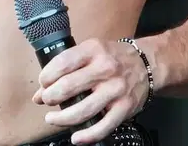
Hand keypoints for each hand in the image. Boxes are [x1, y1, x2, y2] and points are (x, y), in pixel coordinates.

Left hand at [31, 38, 149, 144]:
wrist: (148, 64)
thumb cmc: (114, 58)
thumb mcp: (91, 52)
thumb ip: (67, 68)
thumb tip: (39, 93)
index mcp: (93, 50)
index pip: (62, 63)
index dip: (46, 76)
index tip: (43, 84)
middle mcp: (105, 69)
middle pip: (68, 87)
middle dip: (50, 97)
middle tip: (47, 100)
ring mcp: (115, 90)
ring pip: (82, 110)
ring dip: (61, 119)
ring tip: (52, 119)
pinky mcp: (124, 108)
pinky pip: (103, 127)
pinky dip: (87, 136)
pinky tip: (76, 137)